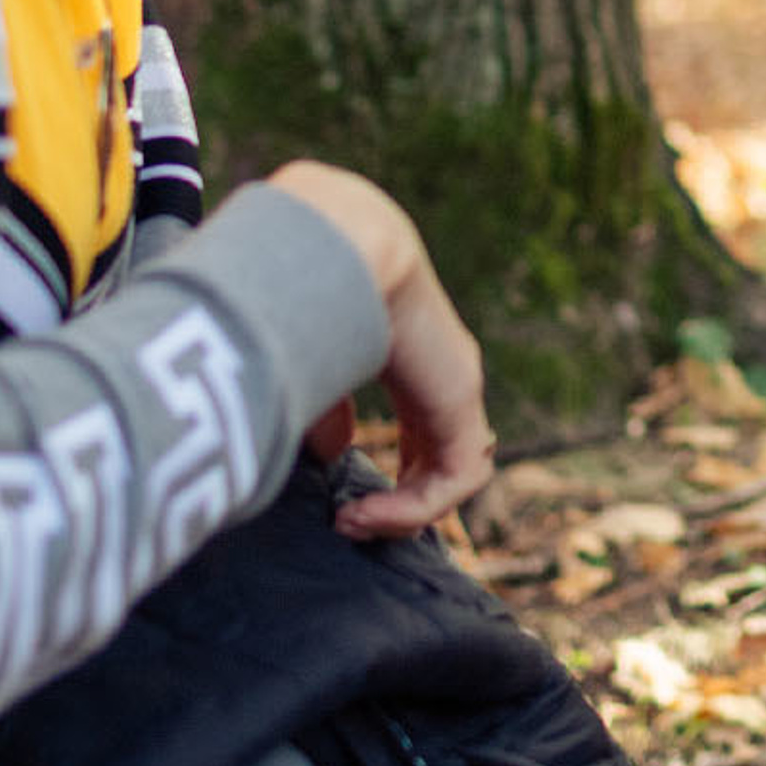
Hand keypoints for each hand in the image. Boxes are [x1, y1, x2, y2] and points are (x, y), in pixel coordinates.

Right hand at [263, 162, 495, 537]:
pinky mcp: (461, 396)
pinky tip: (360, 515)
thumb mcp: (308, 364)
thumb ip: (323, 410)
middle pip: (442, 451)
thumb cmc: (304, 287)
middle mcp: (438, 368)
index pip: (421, 422)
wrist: (338, 241)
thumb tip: (333, 456)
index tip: (345, 505)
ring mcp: (455, 382)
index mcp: (404, 352)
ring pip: (452, 470)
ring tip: (350, 523)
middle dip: (403, 500)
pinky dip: (411, 508)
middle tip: (353, 525)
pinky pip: (456, 476)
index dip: (395, 470)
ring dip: (401, 512)